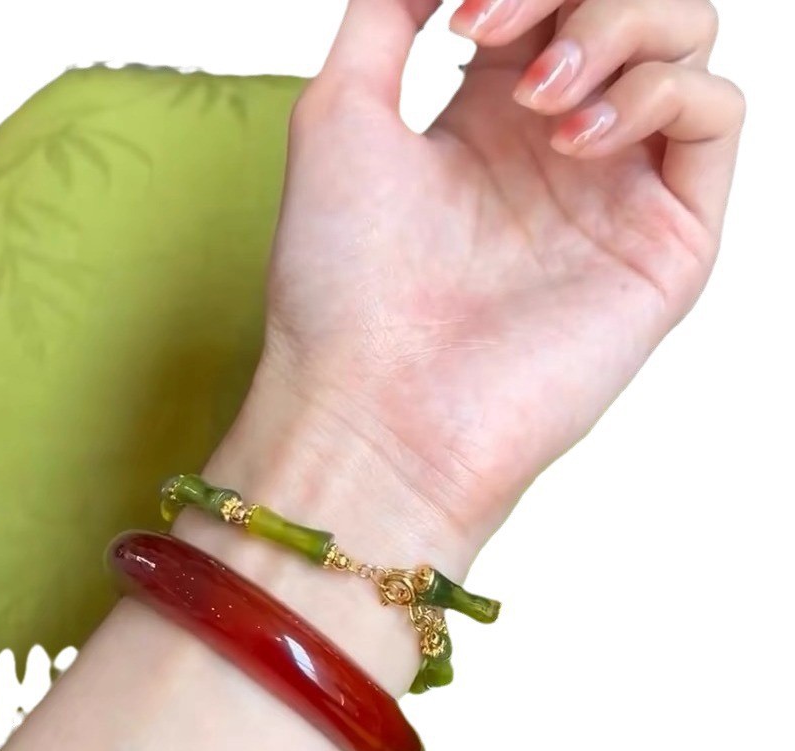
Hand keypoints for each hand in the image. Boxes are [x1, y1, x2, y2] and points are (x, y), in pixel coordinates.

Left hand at [252, 0, 742, 570]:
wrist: (375, 406)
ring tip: (538, 100)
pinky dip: (657, 92)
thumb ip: (388, 12)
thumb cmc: (341, 278)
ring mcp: (617, 191)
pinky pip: (713, 116)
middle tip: (494, 30)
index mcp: (488, 116)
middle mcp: (559, 147)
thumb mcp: (340, 114)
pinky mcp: (667, 241)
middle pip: (628, 3)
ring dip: (620, 26)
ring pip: (685, 39)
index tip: (461, 13)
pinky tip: (574, 140)